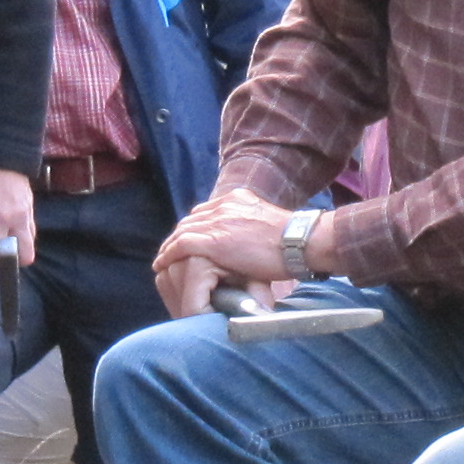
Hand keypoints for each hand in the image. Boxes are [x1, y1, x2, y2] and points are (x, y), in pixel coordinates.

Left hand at [153, 190, 306, 316]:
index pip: (206, 212)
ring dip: (169, 246)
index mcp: (238, 199)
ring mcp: (218, 222)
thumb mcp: (269, 225)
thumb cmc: (295, 241)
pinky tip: (161, 264)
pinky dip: (168, 255)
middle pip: (191, 220)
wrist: (301, 241)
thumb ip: (254, 227)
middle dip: (178, 236)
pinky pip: (181, 246)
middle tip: (170, 252)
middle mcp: (224, 206)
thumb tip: (252, 241)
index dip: (195, 227)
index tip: (189, 239)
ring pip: (182, 232)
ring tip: (162, 260)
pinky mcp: (213, 240)